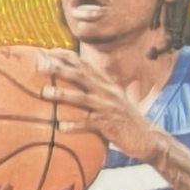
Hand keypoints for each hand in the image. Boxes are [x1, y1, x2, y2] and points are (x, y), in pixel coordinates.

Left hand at [38, 46, 160, 158]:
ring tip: (44, 92)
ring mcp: (108, 108)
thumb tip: (76, 82)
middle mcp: (107, 92)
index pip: (85, 65)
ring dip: (62, 94)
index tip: (49, 51)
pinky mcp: (109, 125)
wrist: (148, 138)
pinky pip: (89, 124)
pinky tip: (61, 127)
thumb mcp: (112, 100)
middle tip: (40, 65)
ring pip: (82, 98)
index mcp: (107, 85)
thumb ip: (96, 90)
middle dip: (61, 69)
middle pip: (81, 76)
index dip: (67, 57)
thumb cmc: (125, 120)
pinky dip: (75, 125)